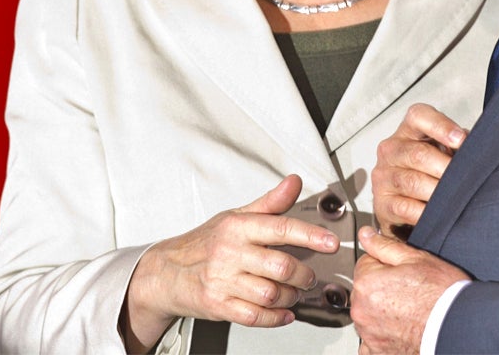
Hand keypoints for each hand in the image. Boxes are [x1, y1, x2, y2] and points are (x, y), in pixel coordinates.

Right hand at [120, 174, 338, 351]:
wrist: (166, 272)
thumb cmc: (206, 242)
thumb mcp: (237, 216)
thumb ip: (271, 203)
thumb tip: (295, 181)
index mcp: (238, 227)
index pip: (281, 228)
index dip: (311, 236)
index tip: (331, 243)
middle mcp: (230, 253)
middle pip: (281, 267)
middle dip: (304, 275)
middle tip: (310, 276)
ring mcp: (223, 281)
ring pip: (271, 294)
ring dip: (291, 296)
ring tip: (295, 292)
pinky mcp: (218, 306)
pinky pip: (256, 316)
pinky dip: (277, 317)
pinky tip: (284, 311)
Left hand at [352, 227, 469, 353]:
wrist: (458, 327)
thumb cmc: (442, 292)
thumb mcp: (416, 258)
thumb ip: (384, 246)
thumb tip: (365, 234)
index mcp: (367, 283)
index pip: (366, 263)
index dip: (387, 264)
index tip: (403, 272)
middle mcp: (361, 311)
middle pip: (365, 290)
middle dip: (382, 288)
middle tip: (410, 291)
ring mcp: (369, 335)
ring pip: (369, 314)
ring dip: (382, 312)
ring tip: (410, 310)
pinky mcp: (378, 353)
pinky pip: (371, 342)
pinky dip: (383, 336)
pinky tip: (402, 330)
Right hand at [372, 103, 466, 238]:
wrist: (402, 204)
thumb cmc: (429, 172)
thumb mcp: (443, 152)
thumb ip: (458, 146)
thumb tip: (479, 147)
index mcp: (408, 130)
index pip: (419, 116)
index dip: (441, 126)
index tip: (461, 139)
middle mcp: (391, 149)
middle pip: (418, 154)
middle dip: (445, 168)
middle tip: (466, 179)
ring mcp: (383, 176)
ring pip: (412, 182)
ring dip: (437, 192)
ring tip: (455, 198)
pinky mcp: (381, 202)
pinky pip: (404, 208)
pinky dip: (425, 212)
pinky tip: (438, 215)